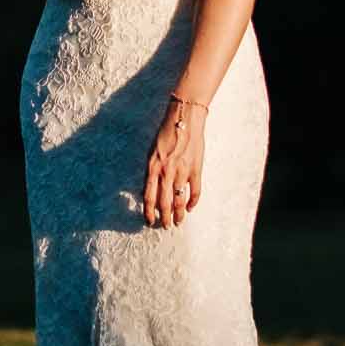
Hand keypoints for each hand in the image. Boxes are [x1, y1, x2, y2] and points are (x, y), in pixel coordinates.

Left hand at [143, 99, 206, 227]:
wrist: (184, 119)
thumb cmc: (166, 133)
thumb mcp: (152, 152)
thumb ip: (152, 171)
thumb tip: (151, 190)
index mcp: (152, 168)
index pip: (148, 197)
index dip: (149, 212)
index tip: (150, 221)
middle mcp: (166, 172)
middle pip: (164, 203)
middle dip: (164, 218)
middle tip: (165, 226)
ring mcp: (182, 172)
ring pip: (179, 200)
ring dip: (178, 214)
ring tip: (178, 222)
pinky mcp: (196, 169)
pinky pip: (195, 191)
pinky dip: (193, 202)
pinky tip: (190, 208)